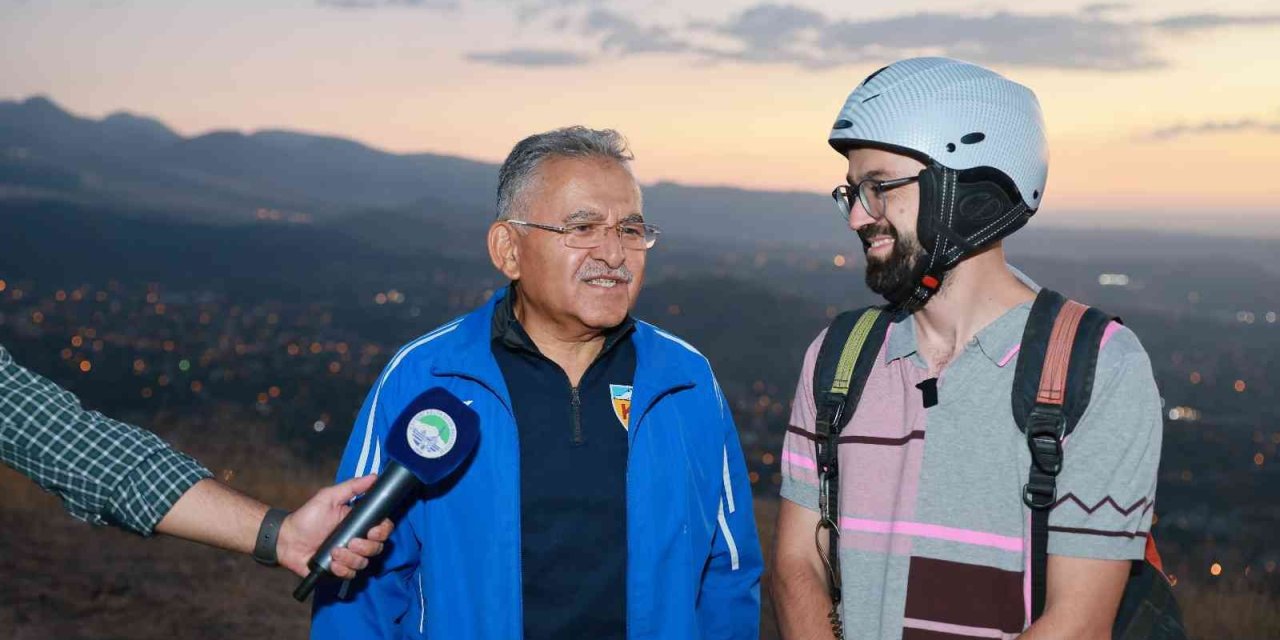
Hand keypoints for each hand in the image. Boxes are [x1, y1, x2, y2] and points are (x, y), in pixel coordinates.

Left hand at [275, 474, 394, 578]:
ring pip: (364, 562)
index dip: (382, 531)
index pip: (383, 529)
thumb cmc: (307, 517)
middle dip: (365, 547)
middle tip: (350, 542)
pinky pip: (351, 574)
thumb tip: (374, 476)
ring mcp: (348, 557)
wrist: (286, 539)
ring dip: (351, 558)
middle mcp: (357, 540)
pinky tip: (332, 563)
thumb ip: (352, 487)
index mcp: (358, 523)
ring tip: (335, 552)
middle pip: (377, 548)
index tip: (373, 531)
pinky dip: (343, 570)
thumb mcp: (329, 497)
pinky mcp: (338, 570)